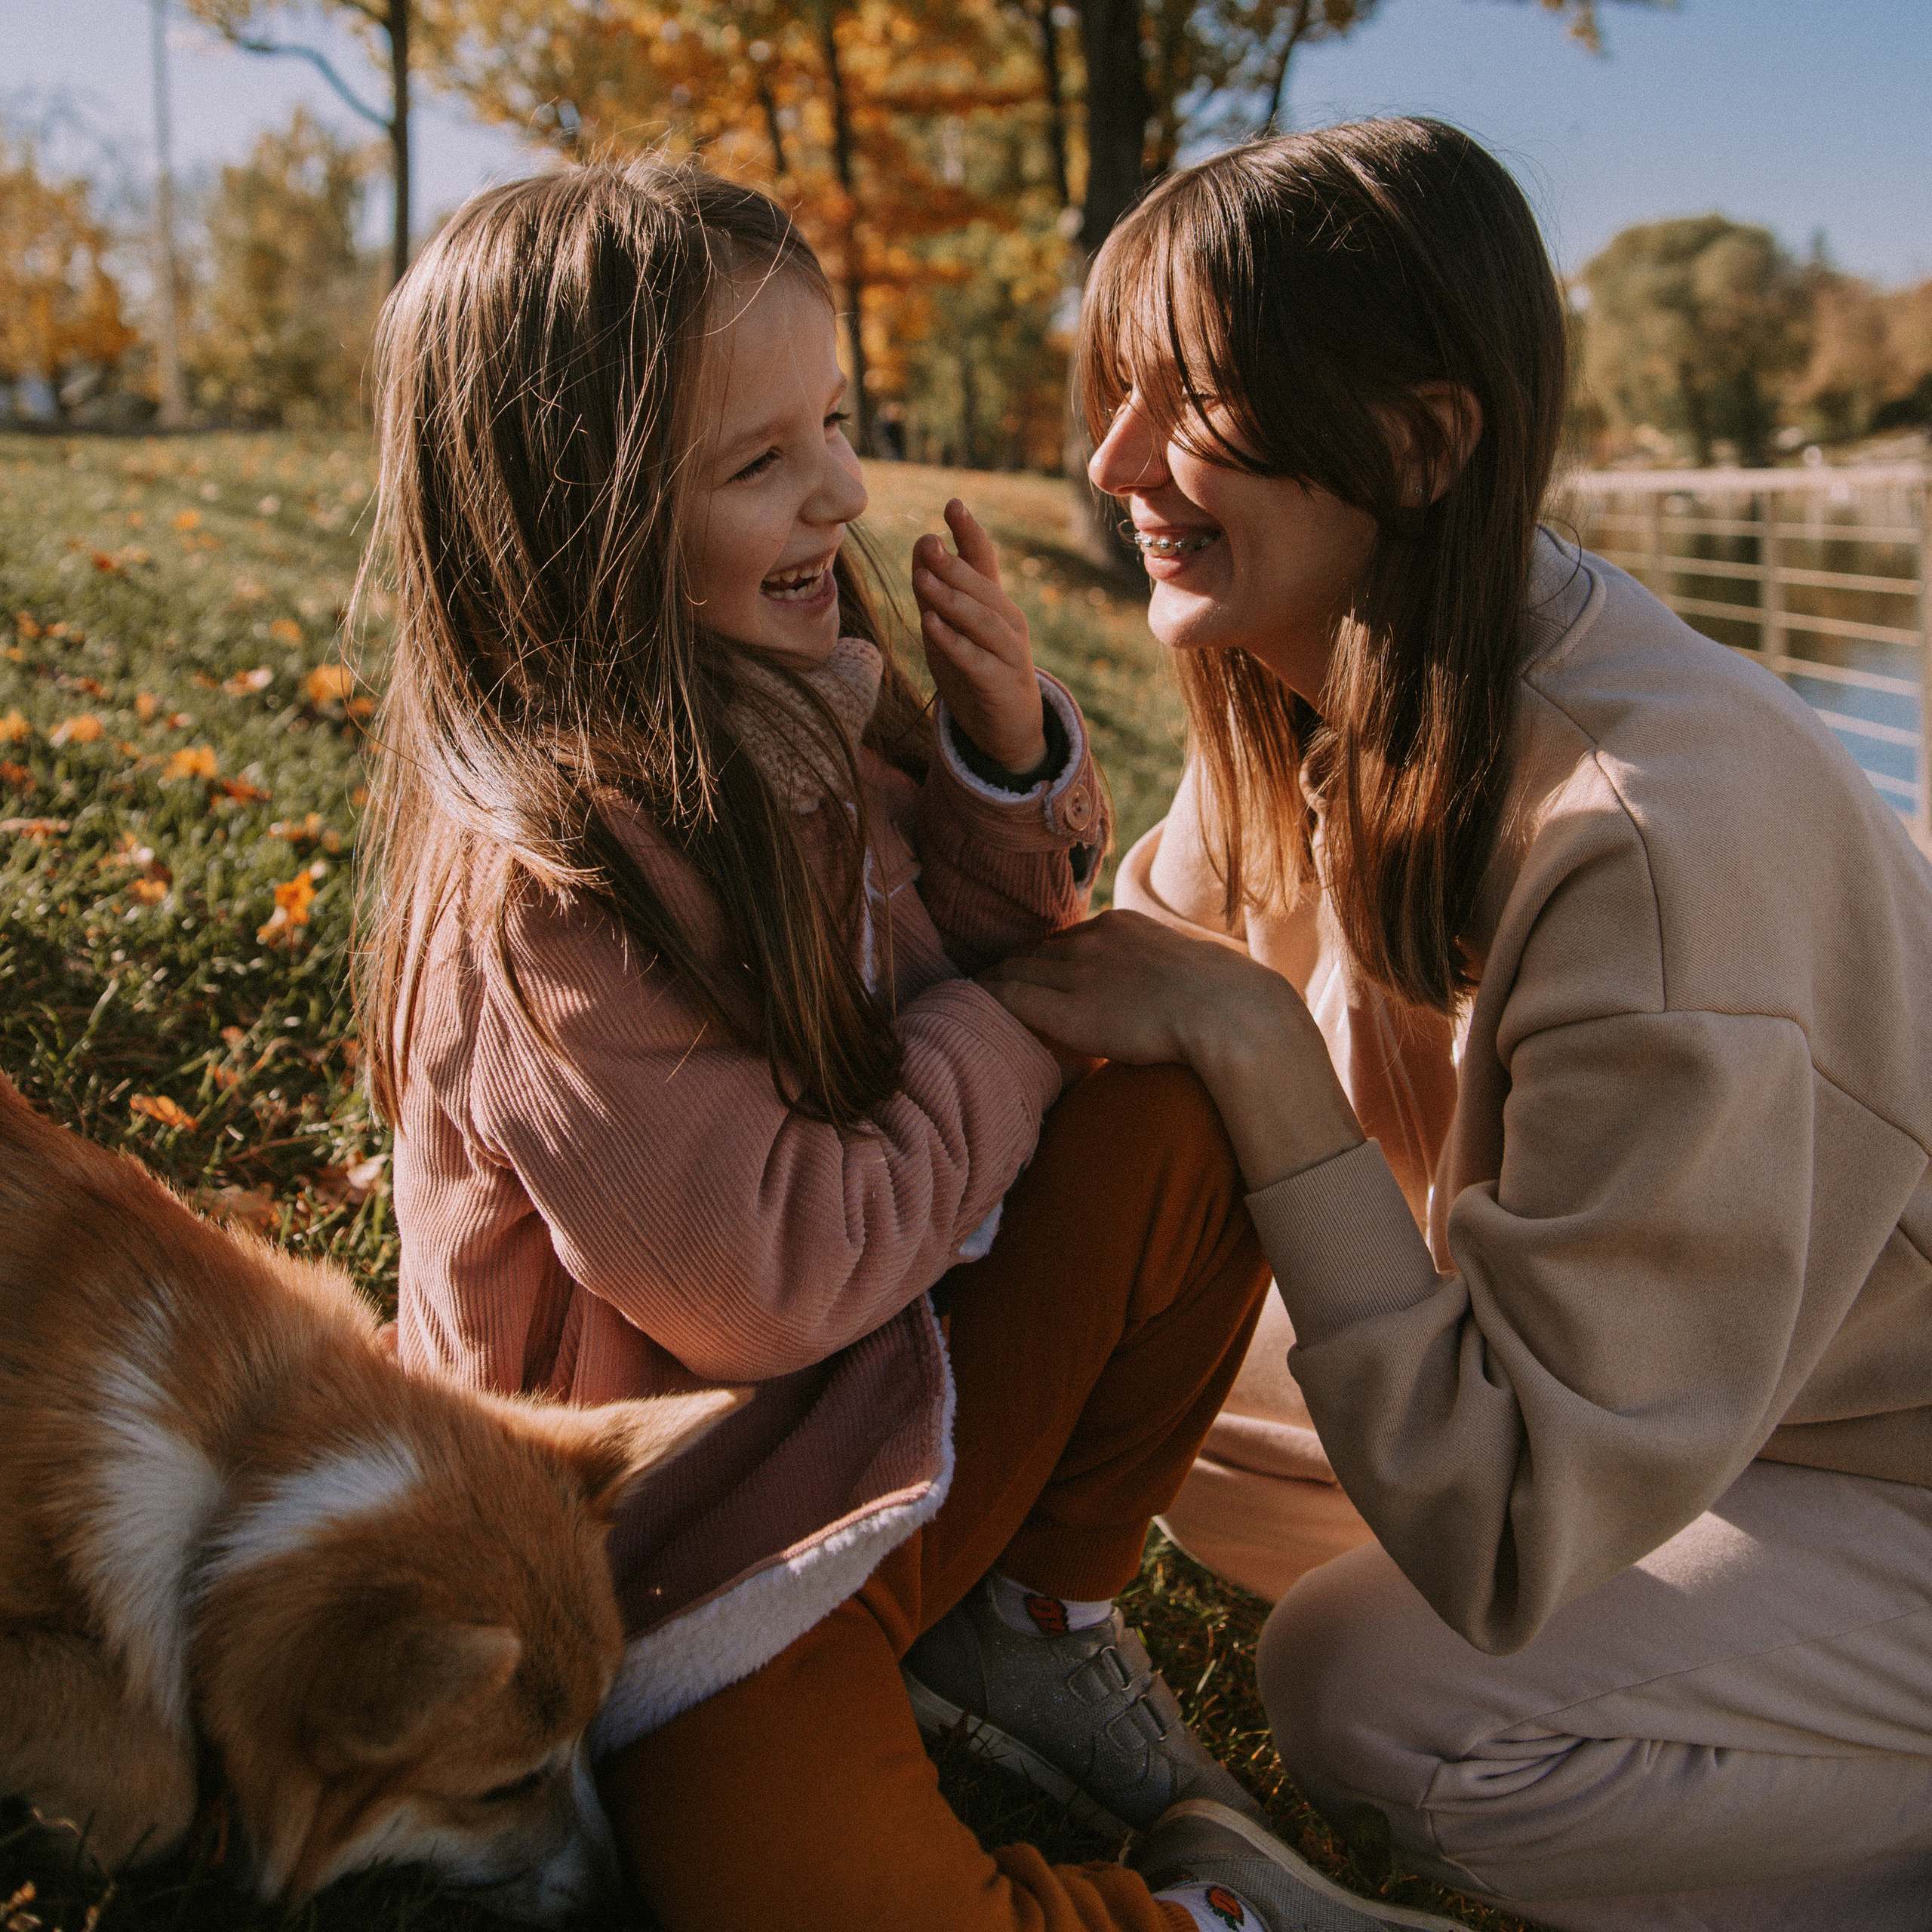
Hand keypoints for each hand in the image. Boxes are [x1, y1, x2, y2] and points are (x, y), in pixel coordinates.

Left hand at [912, 499, 1046, 773]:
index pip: (984, 561)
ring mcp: (1008, 652)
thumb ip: (936, 591)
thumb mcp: (950, 628)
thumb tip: (923, 541)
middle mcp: (1007, 622)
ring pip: (981, 621)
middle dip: (953, 565)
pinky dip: (955, 643)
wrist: (1008, 730)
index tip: (953, 505)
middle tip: (928, 542)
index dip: (969, 533)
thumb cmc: (976, 672)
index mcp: (994, 604)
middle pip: (981, 588)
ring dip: (952, 600)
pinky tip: (932, 626)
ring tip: (923, 581)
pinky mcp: (1000, 682)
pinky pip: (976, 659)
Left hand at [983, 909, 1364, 1188]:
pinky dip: (988, 996)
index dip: (1052, 956)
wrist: (1235, 1016)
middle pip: (1038, 948)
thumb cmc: (1235, 999)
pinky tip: (973, 1003)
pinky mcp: (1066, 1007)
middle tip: (994, 978)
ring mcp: (1078, 971)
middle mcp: (1094, 940)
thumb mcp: (1201, 962)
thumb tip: (1193, 975)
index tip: (1041, 970)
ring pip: (1017, 967)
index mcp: (1126, 924)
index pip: (1073, 936)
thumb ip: (1178, 963)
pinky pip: (1010, 995)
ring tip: (978, 991)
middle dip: (1017, 963)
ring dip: (997, 978)